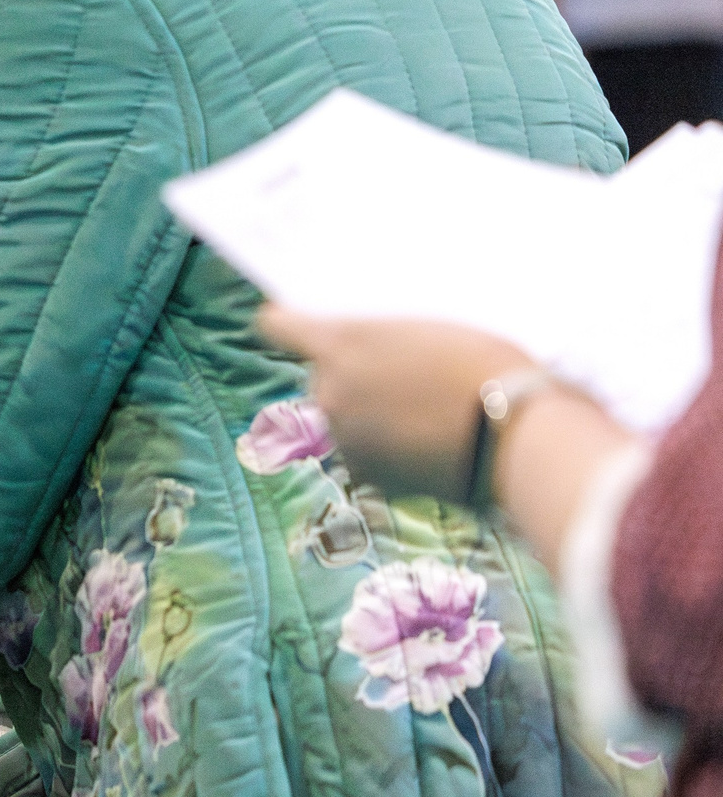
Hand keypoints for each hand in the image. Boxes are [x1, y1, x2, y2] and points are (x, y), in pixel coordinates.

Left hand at [255, 306, 531, 500]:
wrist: (517, 435)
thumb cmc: (486, 366)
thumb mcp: (430, 332)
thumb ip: (384, 340)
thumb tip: (371, 352)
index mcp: (339, 344)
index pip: (278, 327)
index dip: (285, 321)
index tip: (289, 319)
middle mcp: (328, 393)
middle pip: (323, 377)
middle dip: (352, 376)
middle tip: (402, 371)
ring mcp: (345, 440)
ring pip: (347, 419)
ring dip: (373, 416)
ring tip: (430, 409)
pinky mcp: (370, 476)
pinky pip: (371, 455)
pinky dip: (392, 451)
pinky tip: (434, 441)